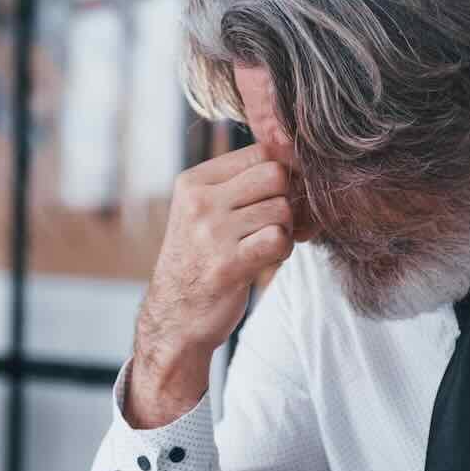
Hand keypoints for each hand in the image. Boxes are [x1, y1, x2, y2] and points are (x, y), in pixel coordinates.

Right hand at [129, 144, 296, 427]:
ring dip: (285, 230)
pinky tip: (265, 260)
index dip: (281, 172)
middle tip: (277, 222)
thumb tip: (294, 155)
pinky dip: (282, 251)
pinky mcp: (228, 265)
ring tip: (264, 245)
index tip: (277, 197)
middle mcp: (200, 202)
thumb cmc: (198, 261)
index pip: (259, 152)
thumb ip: (239, 183)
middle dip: (286, 199)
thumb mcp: (203, 211)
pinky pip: (279, 240)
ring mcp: (212, 233)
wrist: (174, 318)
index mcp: (193, 182)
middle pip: (275, 175)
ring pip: (281, 209)